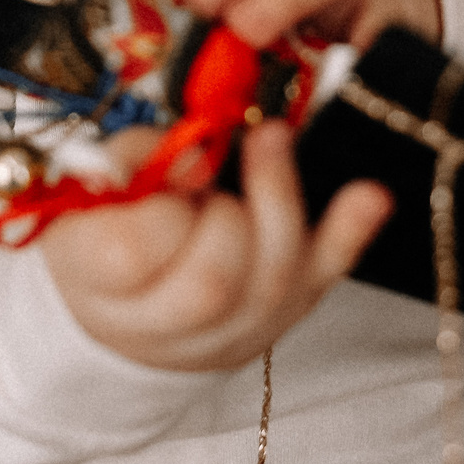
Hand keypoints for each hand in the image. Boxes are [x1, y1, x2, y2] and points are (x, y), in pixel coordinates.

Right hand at [39, 119, 391, 370]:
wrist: (129, 311)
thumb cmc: (107, 229)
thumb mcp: (92, 185)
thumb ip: (135, 158)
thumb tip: (196, 152)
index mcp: (98, 282)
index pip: (132, 255)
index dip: (158, 208)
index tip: (168, 174)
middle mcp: (166, 322)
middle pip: (212, 281)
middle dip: (224, 212)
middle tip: (212, 170)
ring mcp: (236, 326)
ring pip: (272, 280)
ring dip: (279, 199)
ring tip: (271, 137)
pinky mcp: (287, 310)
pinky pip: (324, 273)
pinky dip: (350, 233)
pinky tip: (371, 194)